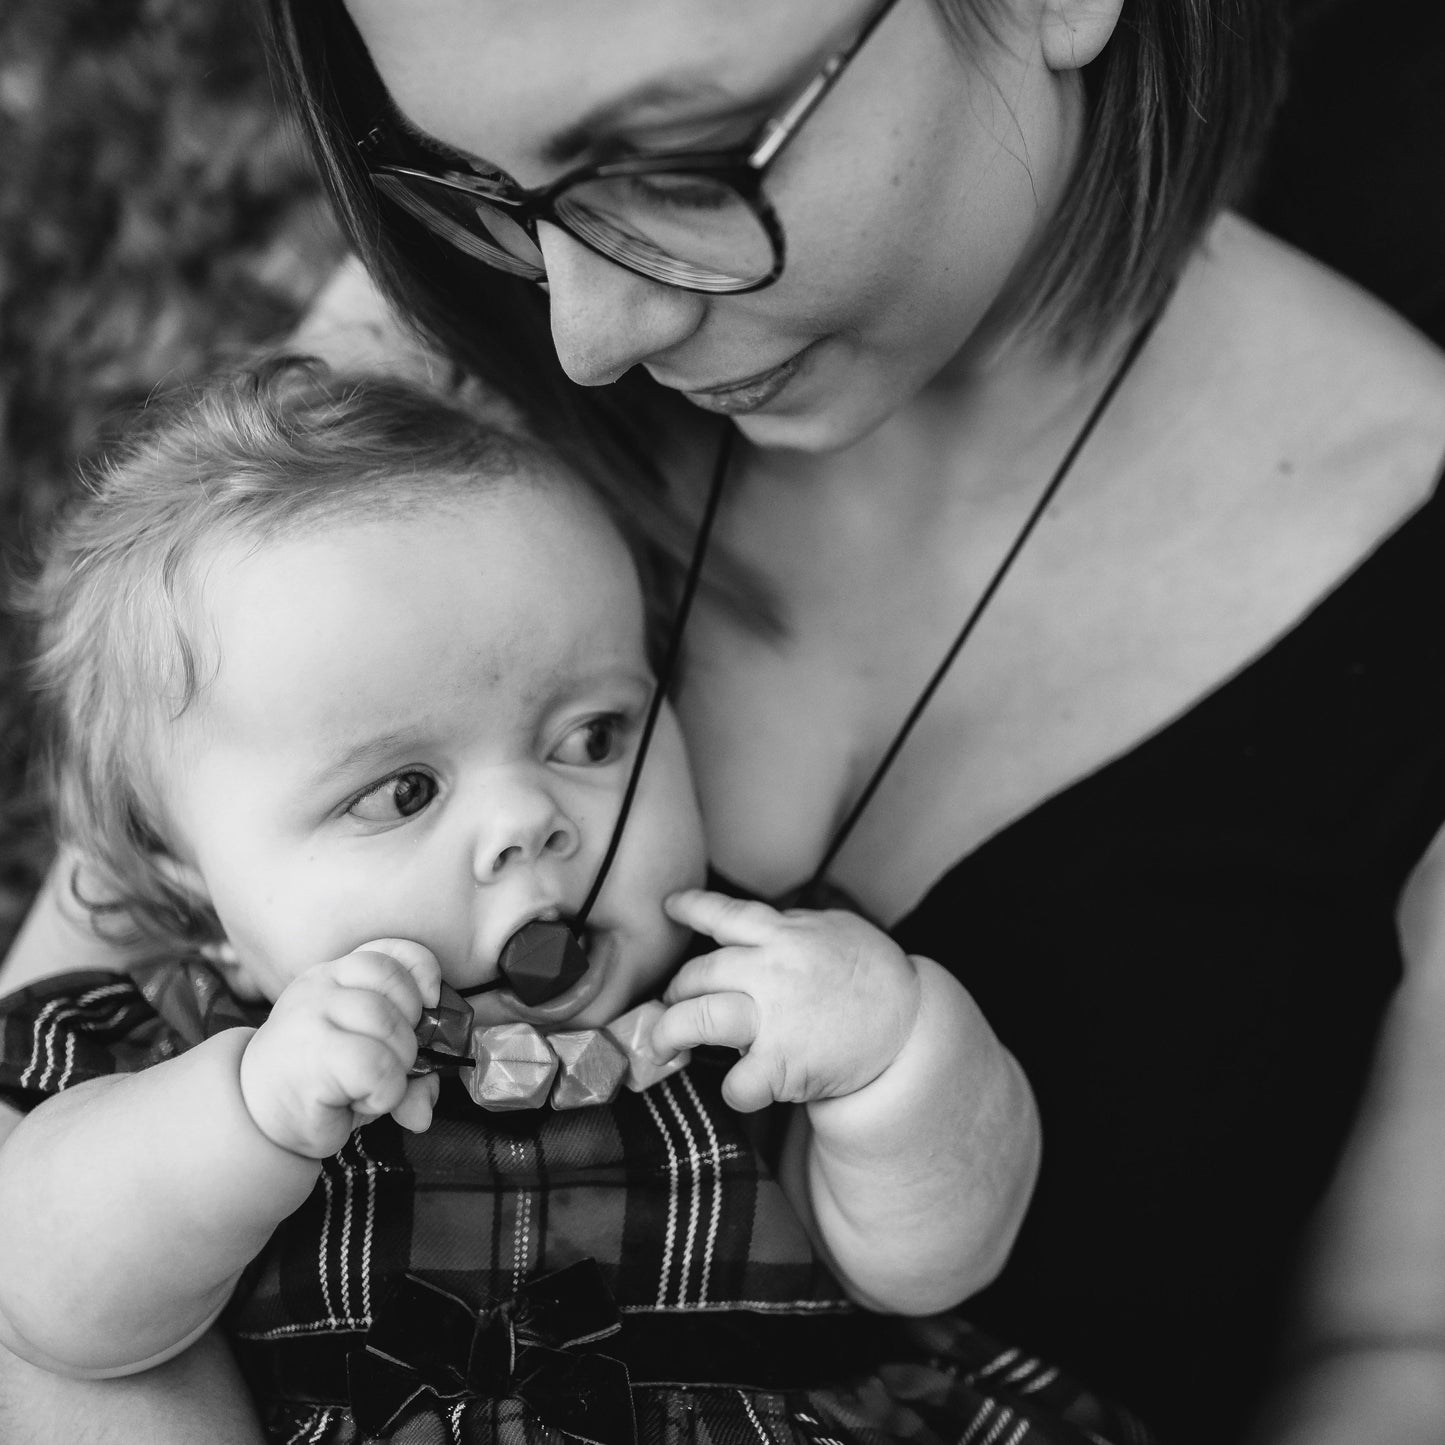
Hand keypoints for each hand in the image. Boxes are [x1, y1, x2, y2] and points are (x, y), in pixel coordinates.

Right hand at [239, 940, 441, 1158]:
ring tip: (372, 1085)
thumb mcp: (369, 1062)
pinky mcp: (310, 1056)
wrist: (254, 1113)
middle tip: (392, 1062)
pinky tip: (358, 1101)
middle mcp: (320, 987)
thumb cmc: (320, 1081)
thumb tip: (423, 1111)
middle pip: (395, 985)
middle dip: (411, 1033)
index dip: (421, 972)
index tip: (429, 1004)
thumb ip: (407, 1071)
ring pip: (388, 1023)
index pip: (390, 951)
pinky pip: (376, 1066)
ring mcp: (310, 1016)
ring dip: (398, 1066)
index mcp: (336, 975)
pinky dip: (385, 1092)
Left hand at [654, 890, 919, 1112]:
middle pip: (699, 972)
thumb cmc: (873, 973)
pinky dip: (732, 1088)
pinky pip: (737, 1081)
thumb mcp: (835, 929)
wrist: (911, 1022)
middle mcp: (773, 971)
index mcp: (784, 935)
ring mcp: (776, 1018)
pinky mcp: (785, 1064)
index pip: (726, 914)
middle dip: (676, 990)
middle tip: (671, 1003)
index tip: (669, 906)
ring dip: (673, 1032)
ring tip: (665, 1044)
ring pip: (701, 1019)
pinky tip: (739, 1086)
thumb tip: (756, 924)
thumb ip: (792, 925)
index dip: (691, 908)